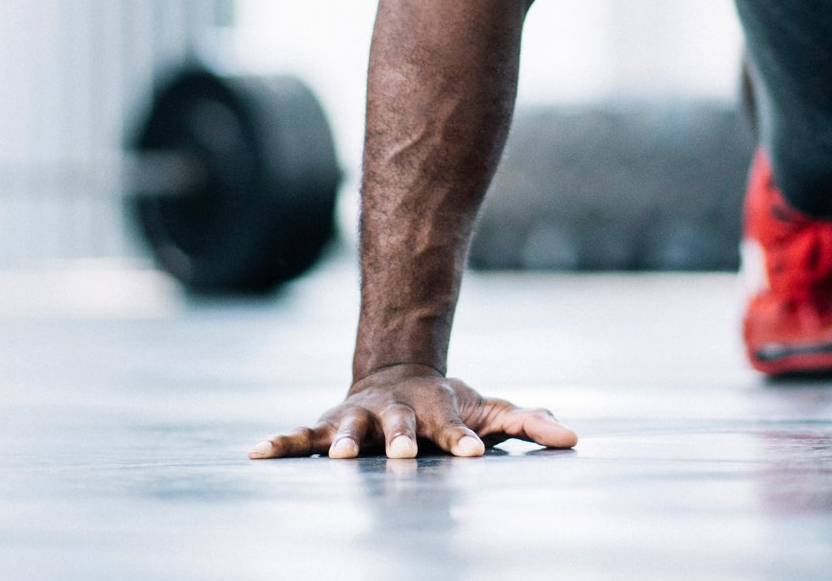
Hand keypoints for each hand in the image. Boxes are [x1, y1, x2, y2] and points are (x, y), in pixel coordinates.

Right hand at [249, 364, 579, 458]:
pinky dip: (280, 443)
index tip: (475, 455)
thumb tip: (574, 438)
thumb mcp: (492, 411)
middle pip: (399, 425)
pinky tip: (256, 454)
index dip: (464, 440)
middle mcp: (395, 413)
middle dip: (401, 439)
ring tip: (340, 457)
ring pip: (349, 427)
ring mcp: (359, 418)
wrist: (398, 373)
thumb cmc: (449, 403)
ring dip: (343, 441)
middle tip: (405, 455)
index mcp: (435, 409)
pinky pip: (302, 437)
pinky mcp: (328, 426)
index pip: (454, 427)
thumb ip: (529, 424)